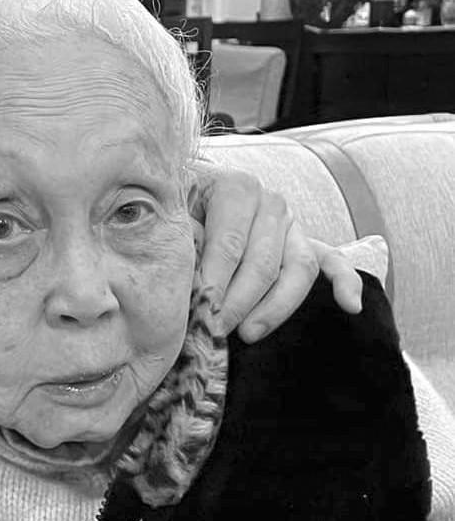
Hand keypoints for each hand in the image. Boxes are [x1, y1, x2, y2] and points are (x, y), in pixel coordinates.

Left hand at [192, 165, 363, 342]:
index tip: (202, 312)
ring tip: (248, 333)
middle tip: (215, 330)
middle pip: (262, 262)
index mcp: (235, 187)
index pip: (229, 243)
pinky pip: (334, 262)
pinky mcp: (307, 242)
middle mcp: (269, 202)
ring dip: (275, 306)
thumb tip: (189, 277)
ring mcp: (292, 223)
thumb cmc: (176, 208)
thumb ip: (181, 238)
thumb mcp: (171, 214)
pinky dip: (346, 283)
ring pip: (297, 269)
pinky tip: (350, 306)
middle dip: (238, 302)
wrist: (190, 192)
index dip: (216, 281)